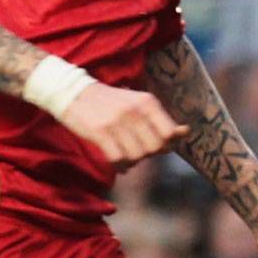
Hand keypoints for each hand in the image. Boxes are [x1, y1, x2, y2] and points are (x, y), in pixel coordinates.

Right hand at [58, 81, 184, 167]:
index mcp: (147, 102)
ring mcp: (117, 122)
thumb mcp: (136, 103)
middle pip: (154, 148)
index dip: (165, 145)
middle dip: (148, 155)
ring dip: (132, 162)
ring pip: (137, 156)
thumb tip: (185, 132)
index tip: (155, 146)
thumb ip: (159, 119)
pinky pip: (117, 159)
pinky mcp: (100, 132)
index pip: (169, 133)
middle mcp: (135, 111)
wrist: (72, 93)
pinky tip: (115, 161)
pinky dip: (118, 165)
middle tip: (137, 151)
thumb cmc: (109, 102)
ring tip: (124, 157)